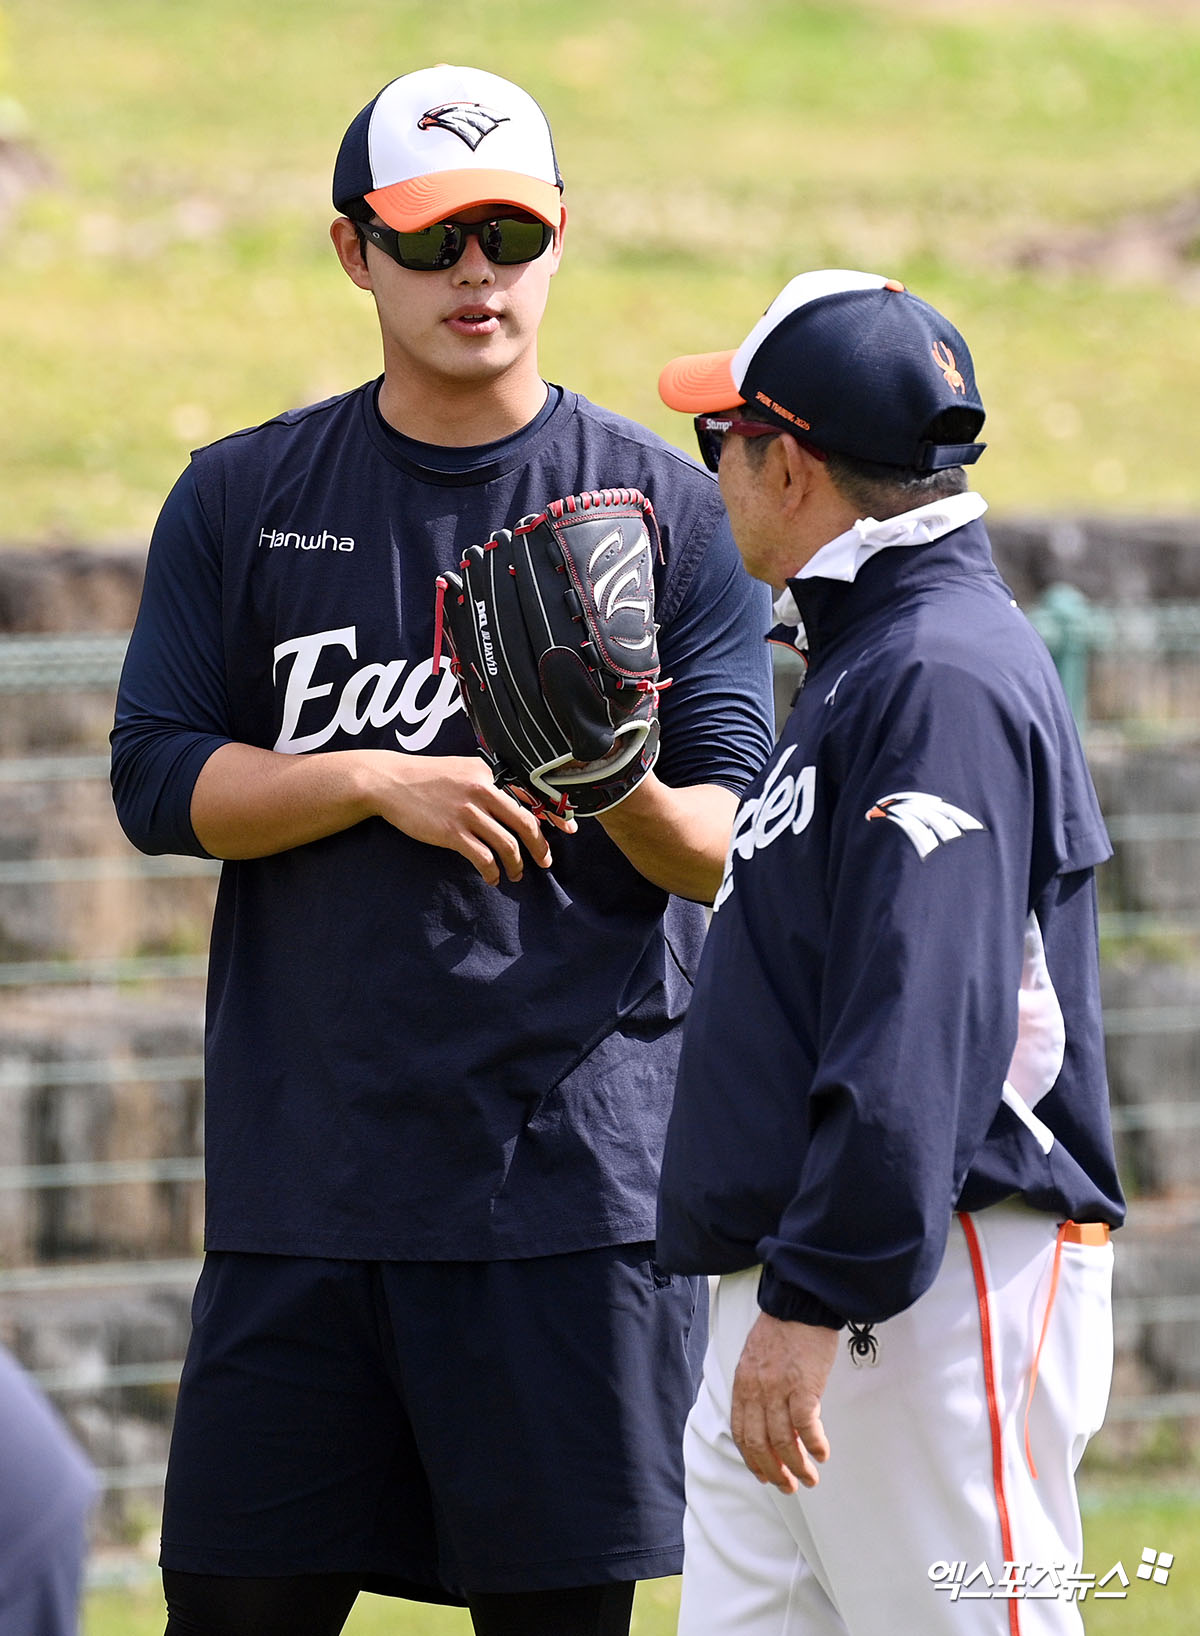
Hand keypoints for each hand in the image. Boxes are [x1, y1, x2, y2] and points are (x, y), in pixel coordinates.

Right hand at [366, 752, 575, 885]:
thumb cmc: (427, 777)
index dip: (554, 815)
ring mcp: (468, 811)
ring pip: (507, 844)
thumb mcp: (463, 769)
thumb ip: (488, 781)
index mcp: (489, 772)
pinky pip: (483, 858)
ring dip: (516, 864)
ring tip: (516, 875)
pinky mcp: (452, 831)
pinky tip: (492, 878)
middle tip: (545, 861)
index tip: (569, 830)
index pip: (531, 794)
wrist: (389, 781)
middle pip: (526, 822)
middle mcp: (483, 789)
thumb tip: (515, 803)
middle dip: (540, 846)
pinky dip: (492, 872)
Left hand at [730, 1313, 838, 1492]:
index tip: (763, 1475)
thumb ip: (756, 1388)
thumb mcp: (755, 1359)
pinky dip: (814, 1445)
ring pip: (783, 1441)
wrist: (799, 1303)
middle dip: (773, 1471)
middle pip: (759, 1444)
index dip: (752, 1460)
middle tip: (788, 1486)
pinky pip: (806, 1426)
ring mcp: (778, 1389)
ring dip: (797, 1466)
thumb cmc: (782, 1329)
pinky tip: (822, 1453)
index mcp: (743, 1384)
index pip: (741, 1433)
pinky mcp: (803, 1385)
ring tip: (809, 1477)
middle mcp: (756, 1390)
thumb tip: (766, 1419)